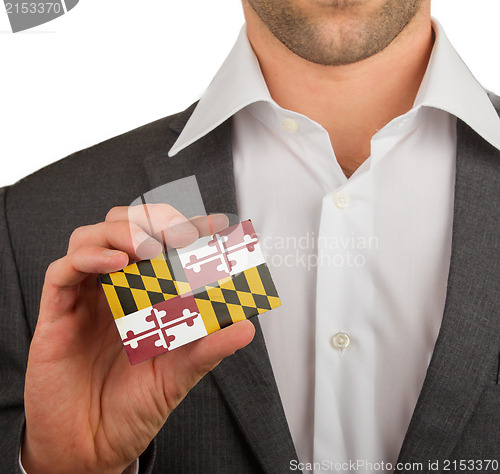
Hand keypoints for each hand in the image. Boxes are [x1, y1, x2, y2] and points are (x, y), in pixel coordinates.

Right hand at [22, 205, 254, 473]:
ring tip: (149, 248)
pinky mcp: (57, 313)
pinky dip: (88, 258)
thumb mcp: (179, 374)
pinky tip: (115, 264)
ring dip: (122, 231)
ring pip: (91, 237)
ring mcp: (86, 297)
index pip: (164, 245)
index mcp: (145, 295)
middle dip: (154, 220)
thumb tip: (246, 326)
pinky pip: (63, 271)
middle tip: (181, 233)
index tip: (217, 224)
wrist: (92, 445)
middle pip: (125, 227)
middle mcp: (116, 288)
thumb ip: (209, 348)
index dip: (189, 227)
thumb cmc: (134, 405)